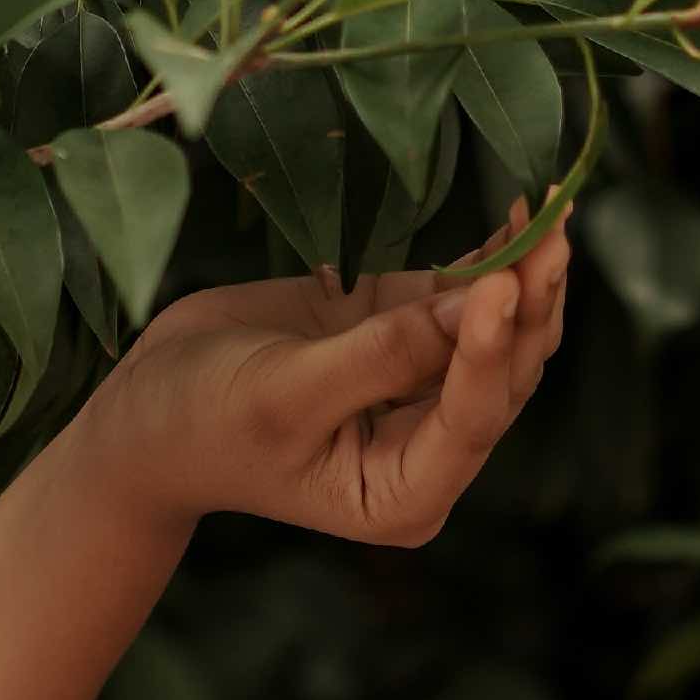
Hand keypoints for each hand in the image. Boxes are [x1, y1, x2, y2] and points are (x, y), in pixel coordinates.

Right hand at [78, 200, 571, 551]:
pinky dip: (490, 259)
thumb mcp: (284, 393)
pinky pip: (462, 297)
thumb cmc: (201, 421)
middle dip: (528, 302)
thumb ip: (379, 356)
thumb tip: (474, 302)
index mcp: (404, 492)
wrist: (146, 411)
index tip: (505, 282)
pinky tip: (520, 213)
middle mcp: (428, 449)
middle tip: (553, 226)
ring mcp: (420, 390)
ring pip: (497, 334)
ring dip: (524, 274)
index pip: (471, 418)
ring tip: (551, 206)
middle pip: (504, 375)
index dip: (492, 349)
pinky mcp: (403, 335)